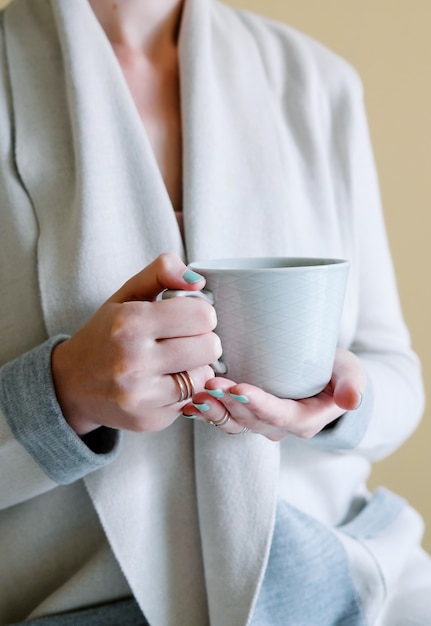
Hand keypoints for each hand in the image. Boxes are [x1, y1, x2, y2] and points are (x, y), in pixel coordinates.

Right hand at [52, 254, 221, 434]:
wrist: (71, 385)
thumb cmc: (105, 335)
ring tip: (177, 362)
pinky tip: (165, 382)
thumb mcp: (126, 296)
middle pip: (209, 346)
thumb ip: (160, 273)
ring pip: (204, 376)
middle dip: (204, 340)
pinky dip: (185, 391)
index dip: (201, 313)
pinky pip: (190, 400)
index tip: (189, 317)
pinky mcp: (148, 419)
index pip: (201, 315)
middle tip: (186, 339)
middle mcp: (133, 361)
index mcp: (130, 322)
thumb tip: (196, 278)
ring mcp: (141, 395)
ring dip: (197, 367)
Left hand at [183, 348, 365, 440]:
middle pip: (250, 419)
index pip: (280, 416)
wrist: (325, 376)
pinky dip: (205, 412)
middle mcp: (278, 426)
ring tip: (194, 395)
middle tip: (209, 384)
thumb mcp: (351, 372)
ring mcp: (259, 422)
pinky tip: (188, 403)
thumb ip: (352, 384)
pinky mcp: (245, 414)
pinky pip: (223, 418)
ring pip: (232, 422)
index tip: (239, 389)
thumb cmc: (337, 371)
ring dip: (212, 410)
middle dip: (228, 403)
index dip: (259, 404)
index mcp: (304, 420)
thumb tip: (352, 400)